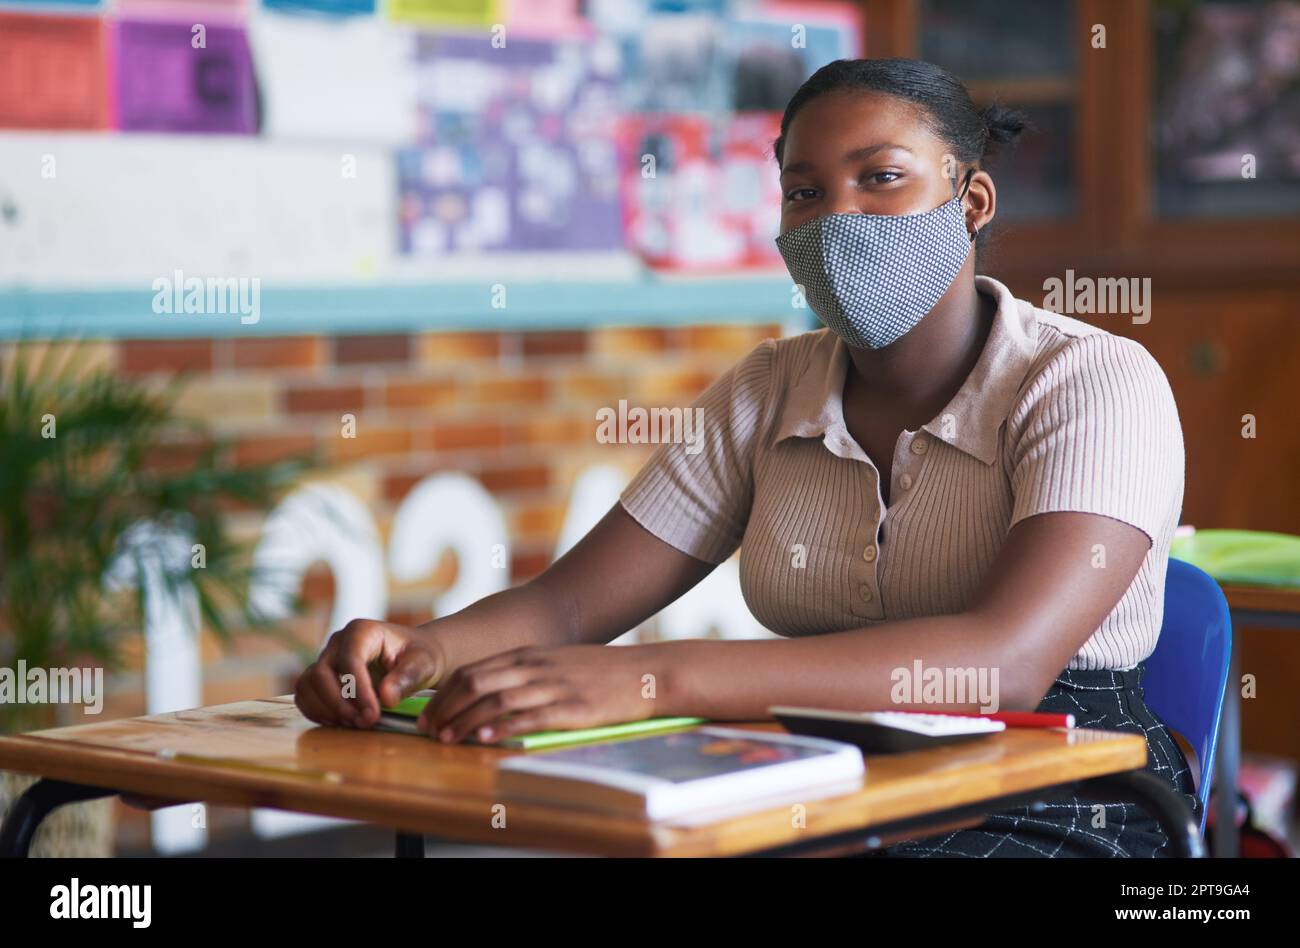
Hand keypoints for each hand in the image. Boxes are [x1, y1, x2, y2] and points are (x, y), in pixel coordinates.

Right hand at [294, 619, 446, 727]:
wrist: (414, 660)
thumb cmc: (419, 658)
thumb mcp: (423, 664)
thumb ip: (407, 677)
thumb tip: (386, 697)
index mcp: (362, 632)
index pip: (350, 660)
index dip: (358, 691)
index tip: (373, 715)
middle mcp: (338, 642)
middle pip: (320, 673)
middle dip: (339, 703)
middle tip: (364, 723)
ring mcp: (326, 658)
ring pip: (307, 685)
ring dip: (326, 709)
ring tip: (354, 724)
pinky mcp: (321, 676)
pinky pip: (304, 695)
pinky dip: (317, 712)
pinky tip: (341, 722)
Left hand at [419, 644, 668, 743]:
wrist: (647, 673)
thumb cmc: (602, 672)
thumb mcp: (557, 663)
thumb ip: (526, 674)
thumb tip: (492, 693)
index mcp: (529, 655)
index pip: (473, 671)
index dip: (444, 693)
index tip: (426, 714)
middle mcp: (536, 667)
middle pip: (476, 683)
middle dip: (445, 708)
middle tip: (429, 730)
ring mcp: (554, 686)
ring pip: (497, 700)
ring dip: (466, 720)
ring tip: (448, 738)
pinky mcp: (573, 708)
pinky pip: (530, 717)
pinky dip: (503, 727)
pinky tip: (486, 738)